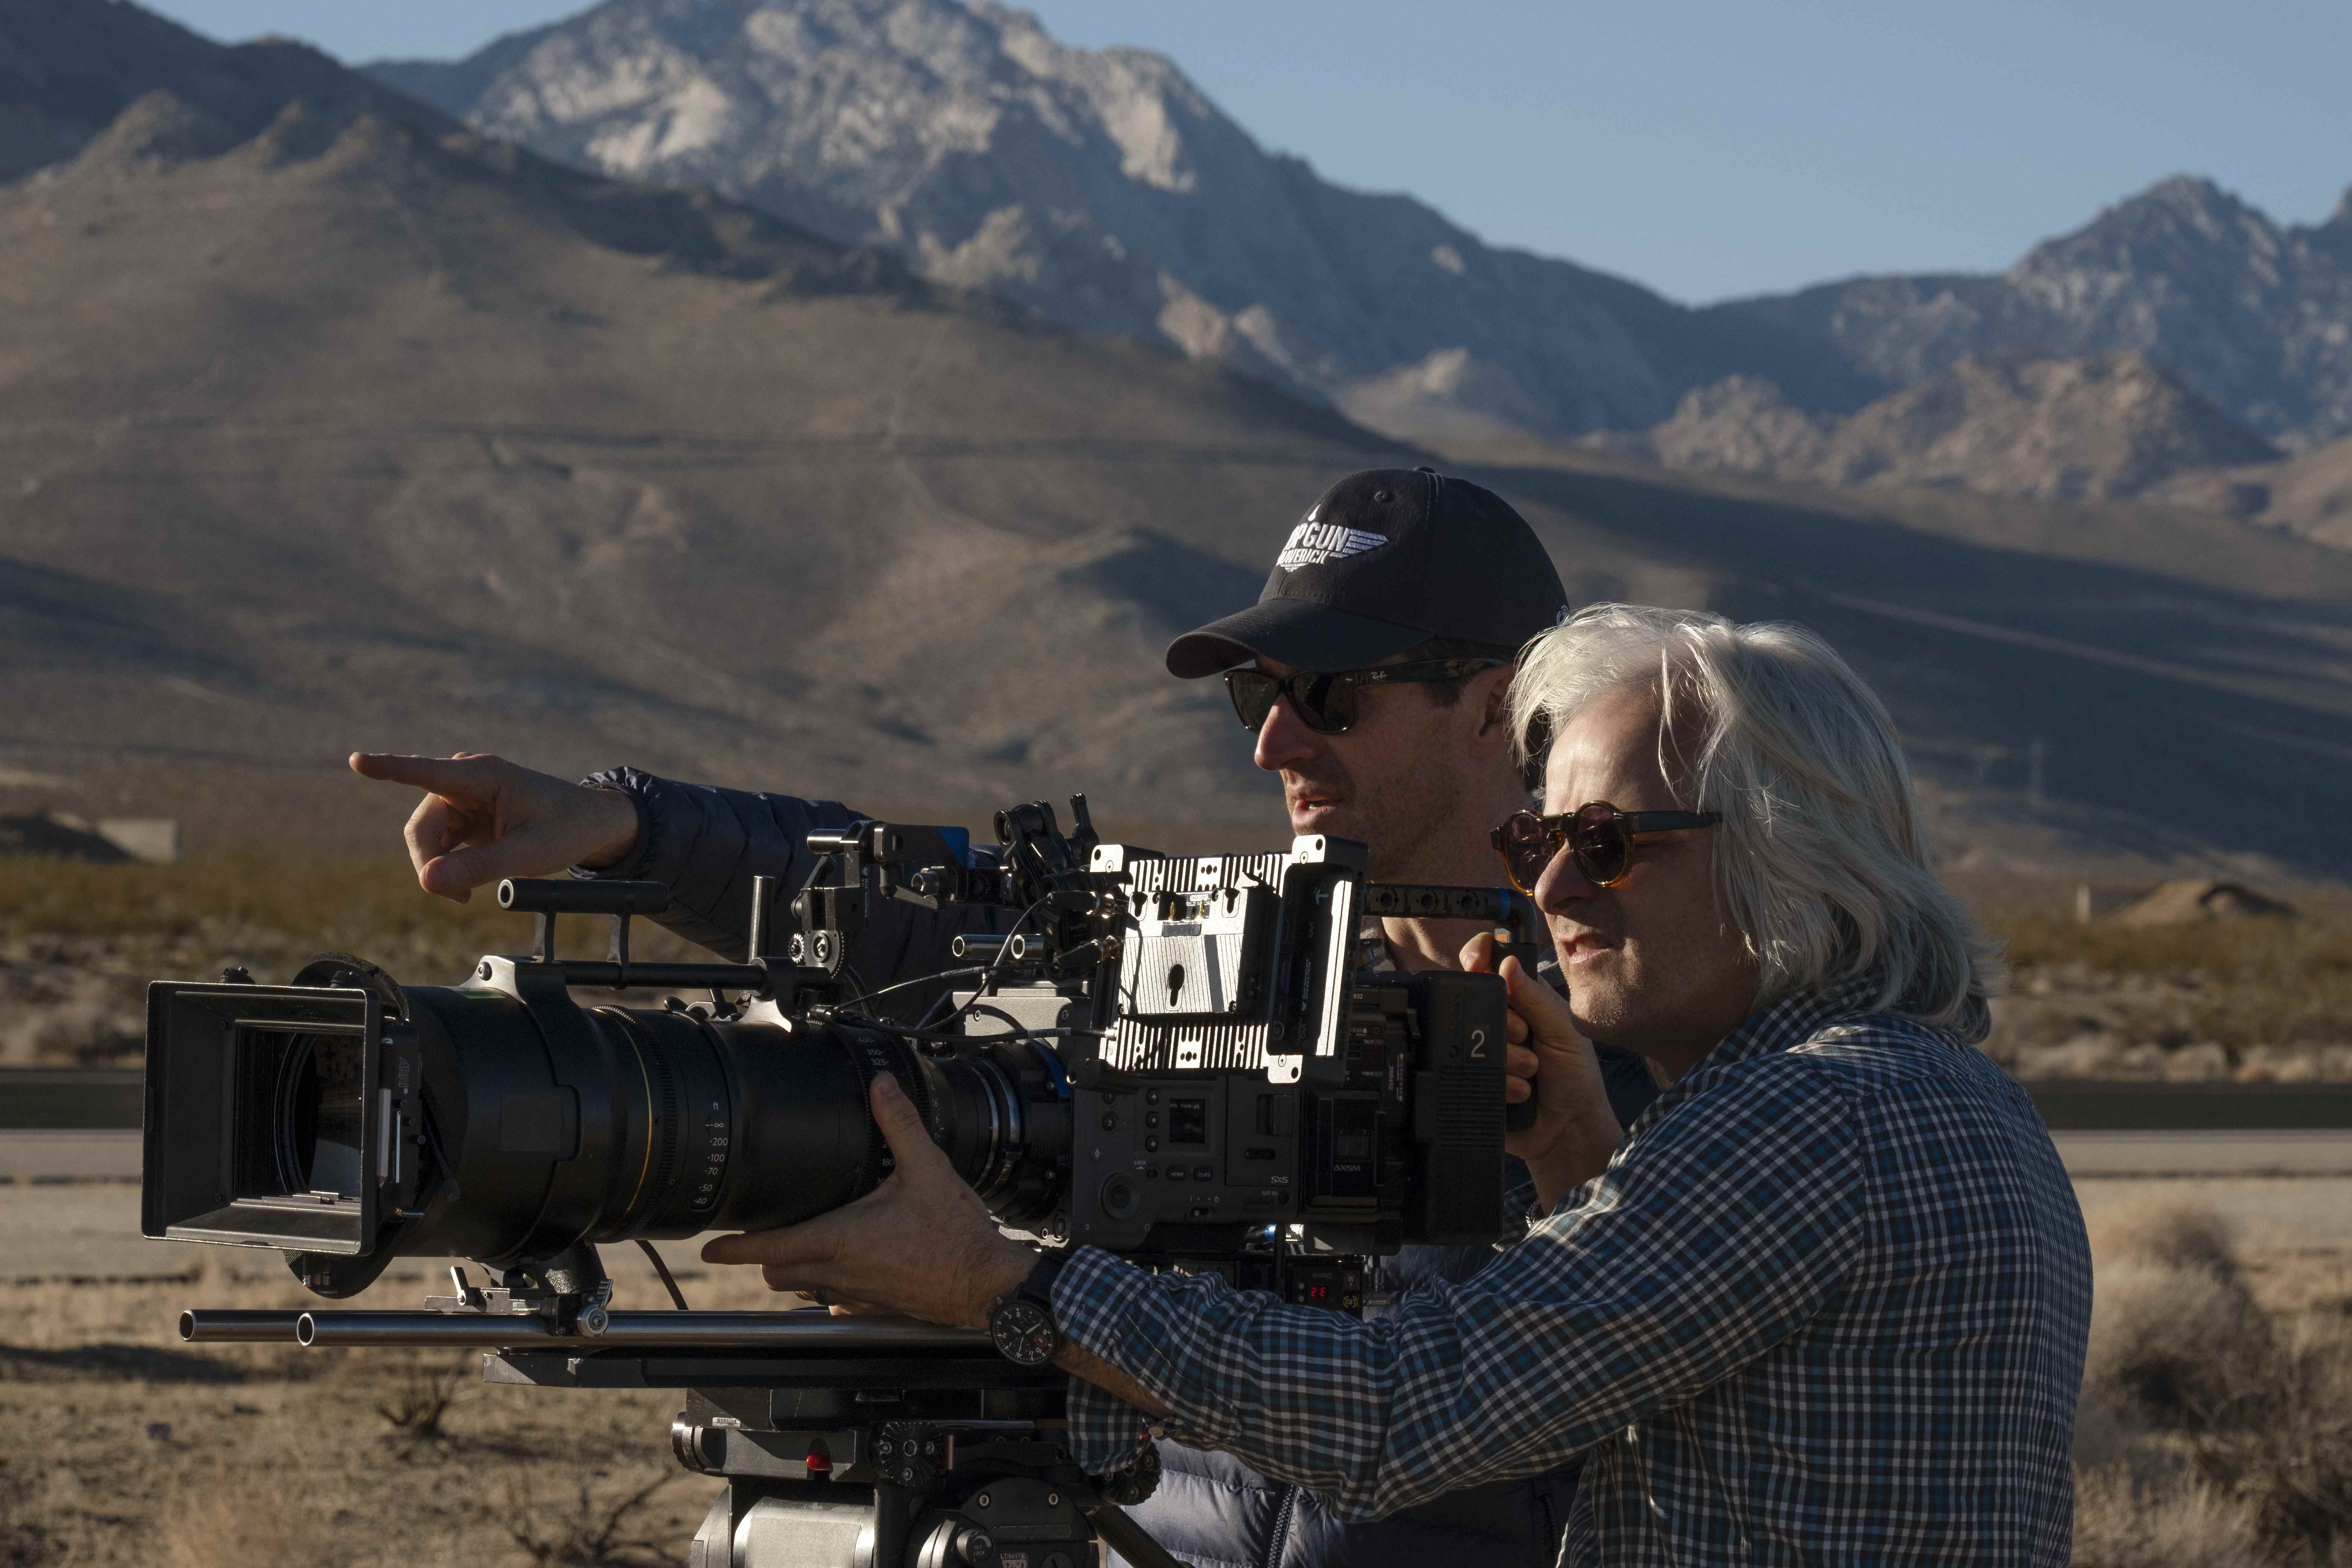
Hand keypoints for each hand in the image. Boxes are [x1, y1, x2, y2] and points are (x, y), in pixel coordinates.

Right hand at [348, 752, 642, 902]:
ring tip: (466, 895)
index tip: (357, 761)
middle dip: (430, 863)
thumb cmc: (566, 830)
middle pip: (421, 826)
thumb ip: (479, 868)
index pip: (426, 772)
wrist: (591, 826)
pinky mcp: (463, 816)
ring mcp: (462, 798)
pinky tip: (466, 886)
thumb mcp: (528, 854)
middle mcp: (465, 781)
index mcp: (482, 775)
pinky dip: (446, 868)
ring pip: (425, 838)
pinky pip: (438, 844)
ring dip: (438, 869)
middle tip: (456, 899)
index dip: (389, 768)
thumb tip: (427, 881)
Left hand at [700, 1076, 1035, 1327]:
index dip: (734, 1249)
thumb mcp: (927, 1169)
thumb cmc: (955, 1235)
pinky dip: (828, 1289)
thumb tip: (881, 1086)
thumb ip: (899, 1124)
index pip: (770, 1247)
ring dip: (794, 1272)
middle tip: (753, 1241)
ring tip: (797, 1250)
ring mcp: (857, 1296)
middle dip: (761, 1258)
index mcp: (841, 1239)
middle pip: (777, 1273)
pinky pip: (836, 1303)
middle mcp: (841, 1272)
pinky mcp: (876, 1310)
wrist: (986, 1284)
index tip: (710, 1250)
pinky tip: (846, 1272)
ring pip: (805, 1289)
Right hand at [1462, 933, 1623, 1210]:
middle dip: (1504, 1021)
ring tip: (1531, 1071)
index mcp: (1522, 997)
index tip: (1478, 963)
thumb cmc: (1575, 1076)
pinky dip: (1500, 1082)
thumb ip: (1536, 997)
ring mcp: (1483, 1048)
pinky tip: (1520, 1091)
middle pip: (1475, 998)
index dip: (1478, 956)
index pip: (1489, 961)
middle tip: (1526, 1036)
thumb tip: (1506, 962)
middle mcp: (1499, 1019)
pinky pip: (1468, 1070)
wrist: (1568, 1131)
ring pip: (1470, 1036)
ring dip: (1506, 1056)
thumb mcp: (1565, 1030)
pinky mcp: (1473, 1076)